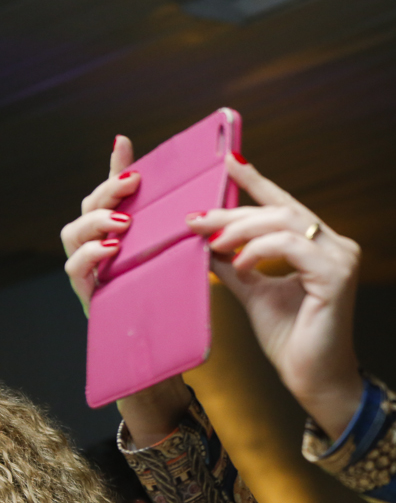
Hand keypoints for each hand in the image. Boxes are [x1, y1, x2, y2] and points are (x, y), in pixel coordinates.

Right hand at [60, 136, 190, 445]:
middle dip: (107, 190)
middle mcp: (101, 251)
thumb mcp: (185, 266)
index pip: (116, 195)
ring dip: (95, 222)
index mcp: (126, 238)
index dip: (116, 166)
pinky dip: (88, 257)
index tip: (125, 139)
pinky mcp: (88, 298)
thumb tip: (217, 201)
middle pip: (89, 206)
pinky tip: (110, 251)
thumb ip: (190, 237)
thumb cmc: (175, 310)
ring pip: (71, 234)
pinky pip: (75, 272)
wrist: (164, 362)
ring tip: (122, 223)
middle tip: (132, 182)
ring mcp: (90, 274)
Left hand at [187, 155, 362, 438]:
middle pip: (281, 210)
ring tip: (210, 241)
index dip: (257, 182)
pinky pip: (290, 246)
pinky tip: (238, 263)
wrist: (313, 379)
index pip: (285, 206)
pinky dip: (258, 250)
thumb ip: (236, 262)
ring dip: (240, 228)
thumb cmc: (292, 340)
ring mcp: (341, 259)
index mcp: (323, 247)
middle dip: (234, 211)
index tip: (227, 162)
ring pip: (284, 222)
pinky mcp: (336, 275)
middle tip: (195, 218)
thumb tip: (205, 237)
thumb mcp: (255, 291)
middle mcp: (338, 246)